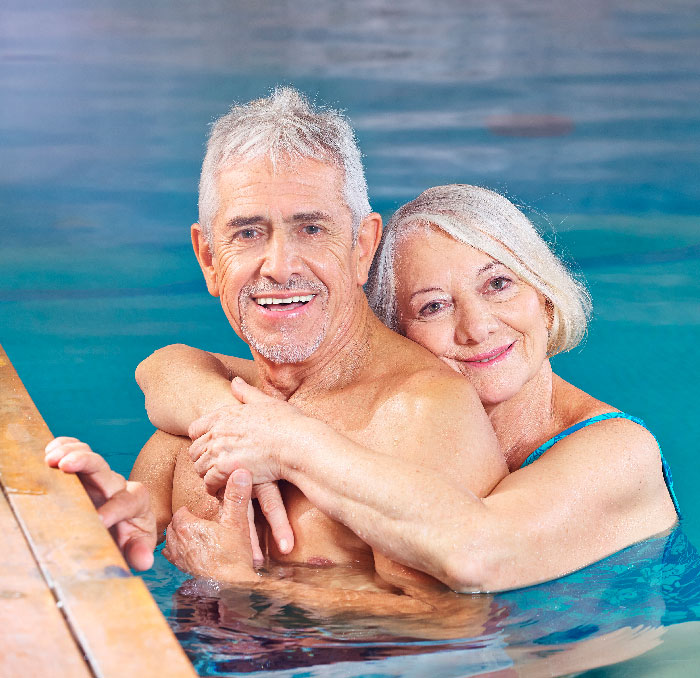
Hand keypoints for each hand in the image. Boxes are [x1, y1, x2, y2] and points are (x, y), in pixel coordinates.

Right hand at [44, 437, 155, 569]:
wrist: (121, 527)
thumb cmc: (128, 538)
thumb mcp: (135, 546)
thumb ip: (138, 550)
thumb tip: (145, 561)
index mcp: (136, 501)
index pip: (126, 501)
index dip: (114, 509)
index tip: (99, 520)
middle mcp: (117, 485)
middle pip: (104, 469)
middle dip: (85, 463)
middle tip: (65, 465)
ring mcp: (99, 476)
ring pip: (89, 457)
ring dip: (71, 453)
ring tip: (51, 458)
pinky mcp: (84, 470)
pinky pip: (77, 450)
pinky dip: (64, 446)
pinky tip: (51, 449)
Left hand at [163, 468, 259, 582]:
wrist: (231, 586)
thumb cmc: (234, 555)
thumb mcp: (238, 522)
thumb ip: (237, 496)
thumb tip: (241, 471)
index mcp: (187, 526)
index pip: (181, 512)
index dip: (192, 511)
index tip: (202, 512)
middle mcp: (177, 542)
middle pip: (174, 526)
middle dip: (184, 523)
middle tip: (199, 522)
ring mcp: (178, 558)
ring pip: (171, 542)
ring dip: (180, 537)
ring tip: (194, 536)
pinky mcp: (182, 570)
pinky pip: (173, 556)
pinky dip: (179, 552)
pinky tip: (193, 552)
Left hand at [188, 378, 305, 489]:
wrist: (299, 444)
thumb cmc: (288, 423)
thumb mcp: (267, 402)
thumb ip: (246, 393)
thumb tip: (234, 382)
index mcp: (223, 414)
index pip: (195, 429)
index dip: (203, 440)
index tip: (214, 448)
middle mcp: (217, 431)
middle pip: (194, 451)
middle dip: (203, 460)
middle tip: (216, 468)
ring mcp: (219, 450)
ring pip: (199, 468)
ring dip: (208, 476)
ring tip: (221, 481)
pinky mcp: (225, 470)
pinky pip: (208, 483)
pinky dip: (215, 489)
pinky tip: (224, 491)